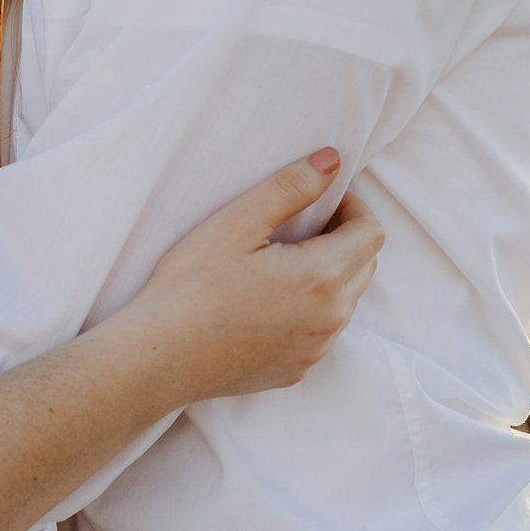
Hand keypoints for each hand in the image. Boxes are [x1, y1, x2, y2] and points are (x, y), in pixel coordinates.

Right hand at [116, 149, 384, 402]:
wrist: (157, 358)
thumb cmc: (189, 287)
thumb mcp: (236, 223)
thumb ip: (291, 187)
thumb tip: (332, 161)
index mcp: (322, 277)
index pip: (372, 233)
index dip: (353, 208)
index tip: (320, 201)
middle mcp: (330, 319)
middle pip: (365, 265)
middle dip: (344, 238)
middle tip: (299, 226)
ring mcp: (315, 349)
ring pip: (345, 300)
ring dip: (330, 274)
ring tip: (280, 262)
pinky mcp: (296, 369)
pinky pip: (322, 331)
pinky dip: (310, 308)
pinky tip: (266, 300)